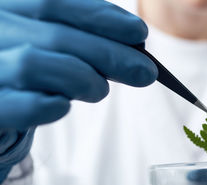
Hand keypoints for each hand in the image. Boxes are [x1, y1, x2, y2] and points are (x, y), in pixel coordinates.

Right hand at [0, 0, 157, 181]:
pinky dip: (50, 106)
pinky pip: (22, 106)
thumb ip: (77, 37)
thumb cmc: (20, 62)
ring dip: (83, 79)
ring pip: (35, 65)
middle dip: (111, 55)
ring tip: (99, 90)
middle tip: (146, 73)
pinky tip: (64, 105)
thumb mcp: (42, 39)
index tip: (140, 33)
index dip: (102, 16)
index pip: (54, 2)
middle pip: (58, 36)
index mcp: (8, 7)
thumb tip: (133, 47)